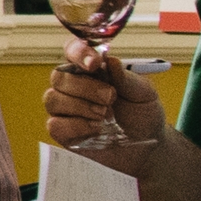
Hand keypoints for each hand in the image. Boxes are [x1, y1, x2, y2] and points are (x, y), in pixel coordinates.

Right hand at [45, 43, 170, 156]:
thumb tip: (110, 61)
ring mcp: (65, 110)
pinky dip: (76, 125)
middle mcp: (73, 86)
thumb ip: (127, 78)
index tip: (95, 63)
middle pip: (58, 76)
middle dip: (85, 87)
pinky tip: (95, 128)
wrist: (147, 149)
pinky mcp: (64, 133)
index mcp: (90, 69)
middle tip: (110, 97)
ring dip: (80, 106)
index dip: (78, 53)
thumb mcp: (144, 93)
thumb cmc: (143, 115)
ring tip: (105, 115)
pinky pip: (55, 125)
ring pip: (52, 99)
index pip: (72, 50)